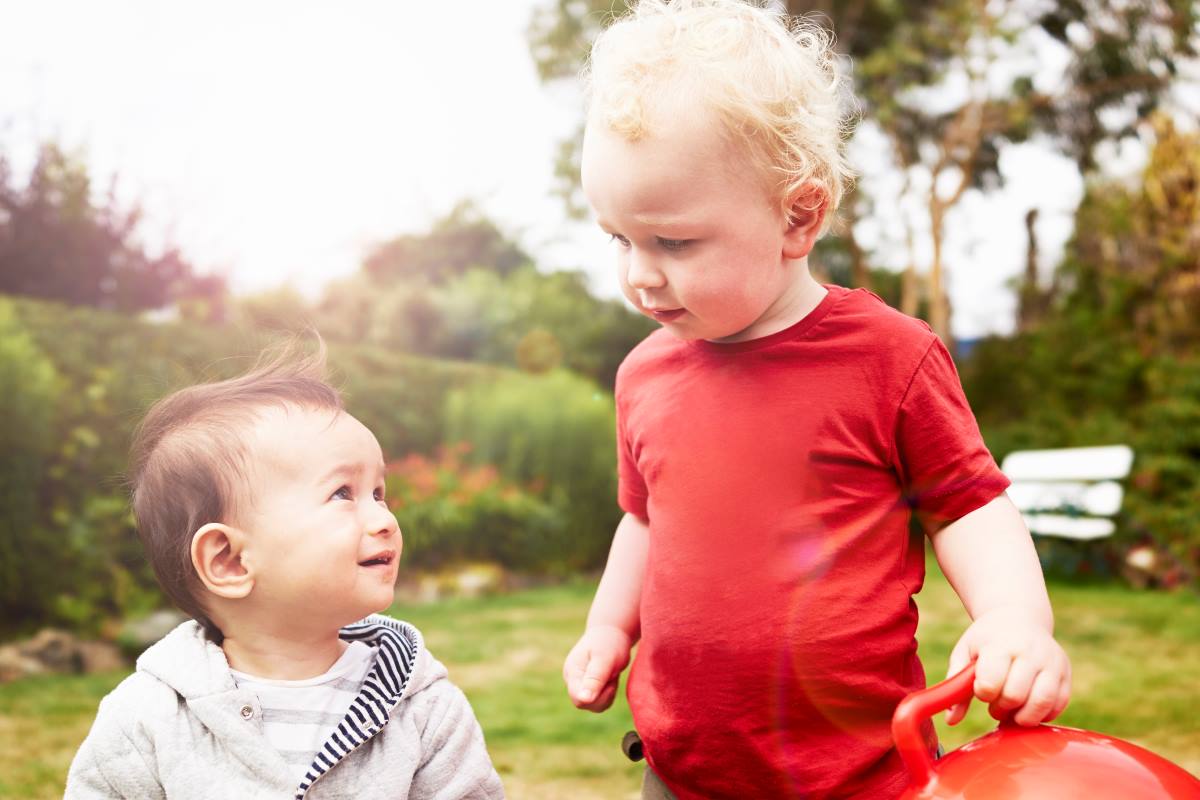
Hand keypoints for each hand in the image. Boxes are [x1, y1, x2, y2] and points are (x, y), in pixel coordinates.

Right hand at [563, 625, 632, 711]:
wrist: (611, 632)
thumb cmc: (609, 643)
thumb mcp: (604, 660)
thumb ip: (594, 679)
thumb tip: (583, 700)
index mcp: (572, 671)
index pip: (578, 699)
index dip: (596, 698)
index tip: (609, 683)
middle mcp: (572, 679)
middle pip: (584, 704)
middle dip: (603, 696)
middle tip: (612, 676)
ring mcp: (579, 682)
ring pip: (592, 704)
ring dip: (606, 694)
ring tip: (610, 675)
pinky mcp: (587, 686)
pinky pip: (598, 700)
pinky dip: (607, 694)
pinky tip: (610, 679)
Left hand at [945, 607, 1070, 726]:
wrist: (1018, 617)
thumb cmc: (987, 639)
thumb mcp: (965, 652)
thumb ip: (956, 683)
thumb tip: (951, 720)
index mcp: (1001, 645)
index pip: (992, 682)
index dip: (983, 693)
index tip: (982, 689)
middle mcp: (1030, 652)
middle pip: (1015, 696)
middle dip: (1000, 708)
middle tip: (995, 703)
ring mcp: (1052, 662)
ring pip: (1041, 703)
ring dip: (1023, 717)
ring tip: (1012, 710)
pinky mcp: (1066, 673)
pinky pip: (1058, 705)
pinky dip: (1042, 714)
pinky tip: (1028, 707)